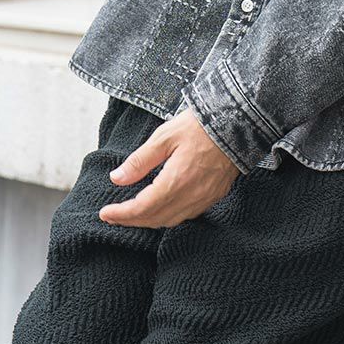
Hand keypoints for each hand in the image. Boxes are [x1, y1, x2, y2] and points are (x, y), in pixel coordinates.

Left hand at [98, 107, 240, 226]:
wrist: (238, 123)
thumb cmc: (199, 126)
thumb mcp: (163, 137)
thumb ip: (139, 161)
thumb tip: (116, 179)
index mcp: (176, 181)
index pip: (142, 207)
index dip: (122, 214)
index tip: (105, 213)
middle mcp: (191, 195)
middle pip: (155, 219)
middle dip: (131, 220)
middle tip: (113, 216)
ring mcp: (205, 198)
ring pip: (171, 220)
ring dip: (149, 221)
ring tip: (131, 215)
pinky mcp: (214, 196)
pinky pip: (187, 215)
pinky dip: (168, 216)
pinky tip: (160, 208)